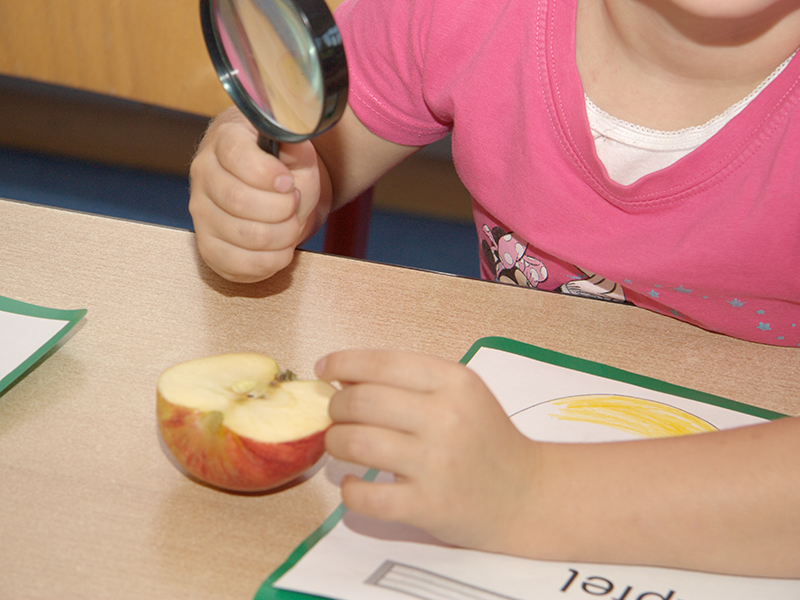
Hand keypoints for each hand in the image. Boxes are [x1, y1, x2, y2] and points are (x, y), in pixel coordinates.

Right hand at [189, 107, 326, 281]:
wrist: (278, 195)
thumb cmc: (284, 169)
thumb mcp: (296, 150)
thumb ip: (293, 144)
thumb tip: (289, 140)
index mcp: (224, 140)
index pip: (237, 157)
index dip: (268, 174)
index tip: (288, 183)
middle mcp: (204, 174)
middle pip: (239, 200)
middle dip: (281, 208)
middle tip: (294, 204)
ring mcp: (201, 213)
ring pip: (244, 235)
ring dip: (282, 235)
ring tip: (291, 224)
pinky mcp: (208, 247)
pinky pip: (239, 264)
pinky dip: (271, 260)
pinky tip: (281, 247)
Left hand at [317, 349, 540, 550]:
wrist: (525, 494)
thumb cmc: (486, 438)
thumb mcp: (461, 393)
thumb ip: (410, 380)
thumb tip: (345, 375)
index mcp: (454, 382)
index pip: (382, 362)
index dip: (343, 363)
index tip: (325, 370)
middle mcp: (446, 418)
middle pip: (360, 401)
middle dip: (336, 406)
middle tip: (337, 415)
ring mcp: (436, 464)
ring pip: (355, 443)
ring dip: (335, 442)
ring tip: (341, 444)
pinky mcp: (427, 506)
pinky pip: (365, 496)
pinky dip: (349, 489)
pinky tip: (355, 483)